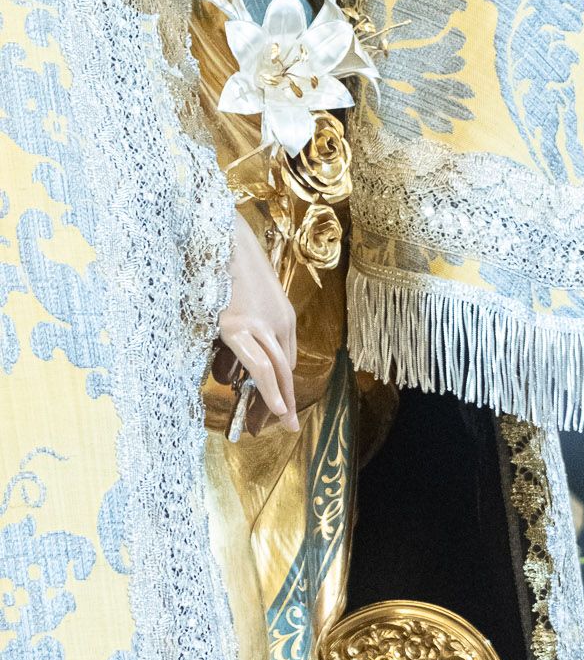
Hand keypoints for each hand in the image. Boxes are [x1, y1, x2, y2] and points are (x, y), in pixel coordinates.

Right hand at [218, 213, 296, 431]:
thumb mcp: (247, 295)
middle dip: (287, 396)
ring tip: (283, 421)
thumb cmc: (225, 263)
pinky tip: (275, 406)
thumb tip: (240, 348)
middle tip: (288, 423)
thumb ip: (250, 322)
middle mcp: (278, 320)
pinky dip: (270, 388)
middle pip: (286, 366)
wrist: (220, 236)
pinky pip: (260, 364)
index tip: (280, 401)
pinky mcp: (238, 326)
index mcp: (281, 314)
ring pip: (277, 369)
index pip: (286, 356)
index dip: (283, 381)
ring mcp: (259, 324)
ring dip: (280, 398)